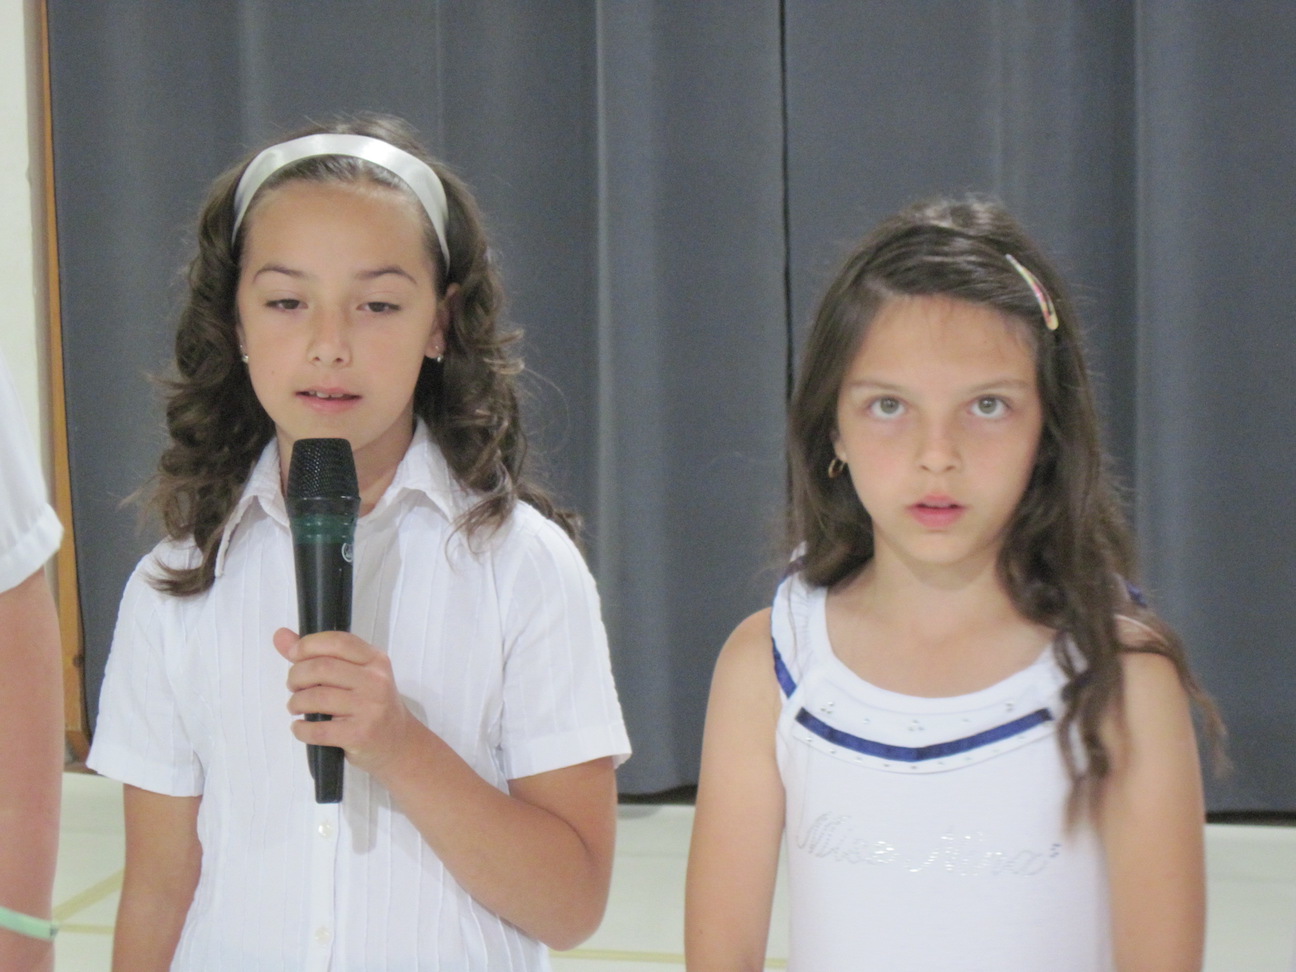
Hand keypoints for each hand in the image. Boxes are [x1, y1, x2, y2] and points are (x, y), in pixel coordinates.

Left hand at [273, 628, 412, 775]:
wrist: (399, 743)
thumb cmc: (372, 705)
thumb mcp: (356, 675)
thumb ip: (318, 654)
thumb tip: (280, 635)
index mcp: (375, 660)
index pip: (337, 641)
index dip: (308, 645)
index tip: (293, 656)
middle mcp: (376, 681)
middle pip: (322, 668)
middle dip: (296, 676)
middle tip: (294, 686)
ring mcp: (369, 709)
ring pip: (316, 697)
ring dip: (296, 702)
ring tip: (296, 707)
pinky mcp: (359, 735)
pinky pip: (318, 730)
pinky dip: (300, 729)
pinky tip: (300, 727)